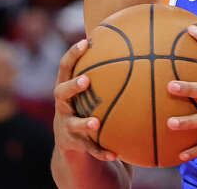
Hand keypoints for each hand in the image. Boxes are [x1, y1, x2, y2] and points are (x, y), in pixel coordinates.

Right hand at [53, 38, 117, 161]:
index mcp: (66, 89)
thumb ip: (107, 70)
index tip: (85, 42)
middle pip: (60, 93)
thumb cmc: (86, 105)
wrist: (71, 141)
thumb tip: (136, 43)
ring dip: (84, 123)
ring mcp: (66, 125)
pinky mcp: (75, 144)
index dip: (72, 54)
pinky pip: (89, 148)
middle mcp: (63, 106)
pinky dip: (101, 151)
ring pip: (73, 124)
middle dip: (72, 86)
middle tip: (86, 80)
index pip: (65, 68)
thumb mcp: (91, 89)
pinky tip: (116, 153)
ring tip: (96, 122)